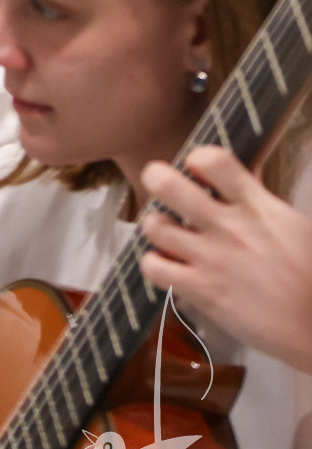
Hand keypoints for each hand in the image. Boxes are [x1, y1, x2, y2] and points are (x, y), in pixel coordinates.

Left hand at [142, 146, 311, 372]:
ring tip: (169, 233)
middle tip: (163, 188)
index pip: (214, 160)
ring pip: (153, 225)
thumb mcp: (293, 226)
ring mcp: (212, 258)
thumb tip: (247, 171)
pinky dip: (153, 264)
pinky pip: (152, 267)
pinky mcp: (201, 290)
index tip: (197, 169)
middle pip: (167, 185)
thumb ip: (261, 198)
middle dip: (157, 179)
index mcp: (259, 207)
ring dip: (156, 226)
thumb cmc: (310, 277)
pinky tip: (168, 265)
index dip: (197, 158)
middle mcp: (230, 228)